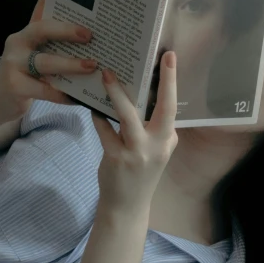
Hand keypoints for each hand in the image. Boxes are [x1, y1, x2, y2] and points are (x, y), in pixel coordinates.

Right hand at [0, 18, 97, 124]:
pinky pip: (45, 90)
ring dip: (71, 64)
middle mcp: (17, 43)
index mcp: (26, 32)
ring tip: (91, 66)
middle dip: (68, 31)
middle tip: (89, 36)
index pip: (41, 10)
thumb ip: (52, 43)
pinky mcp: (16, 87)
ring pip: (46, 62)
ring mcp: (14, 64)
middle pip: (42, 30)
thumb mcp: (34, 55)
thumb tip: (86, 36)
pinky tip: (77, 98)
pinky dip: (63, 94)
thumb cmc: (24, 75)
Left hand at [91, 51, 177, 213]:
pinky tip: (91, 105)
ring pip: (128, 117)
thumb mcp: (153, 151)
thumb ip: (151, 128)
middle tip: (157, 56)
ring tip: (107, 74)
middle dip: (163, 81)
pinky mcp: (116, 158)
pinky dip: (98, 116)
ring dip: (117, 94)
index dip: (172, 81)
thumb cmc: (138, 174)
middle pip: (163, 109)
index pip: (172, 107)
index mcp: (168, 141)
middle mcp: (158, 146)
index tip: (171, 56)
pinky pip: (105, 130)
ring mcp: (137, 153)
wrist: (126, 206)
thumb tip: (137, 94)